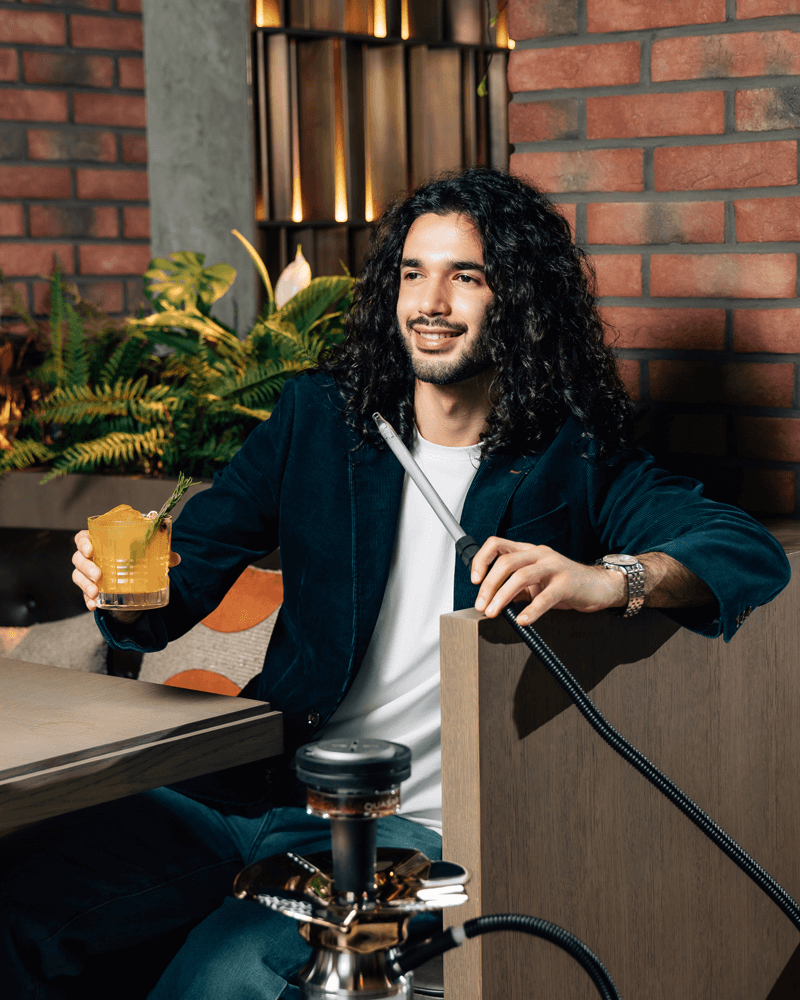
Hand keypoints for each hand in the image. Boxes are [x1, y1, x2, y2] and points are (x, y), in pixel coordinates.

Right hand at [72, 529, 180, 615]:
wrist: (133, 577)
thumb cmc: (136, 557)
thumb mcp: (149, 554)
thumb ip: (162, 554)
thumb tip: (175, 559)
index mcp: (100, 542)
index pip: (82, 538)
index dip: (83, 542)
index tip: (91, 549)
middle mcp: (90, 557)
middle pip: (78, 558)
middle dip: (86, 567)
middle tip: (99, 576)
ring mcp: (87, 574)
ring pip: (77, 576)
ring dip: (85, 584)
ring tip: (95, 593)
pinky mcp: (89, 589)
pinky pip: (83, 594)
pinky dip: (87, 600)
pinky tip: (93, 606)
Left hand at [470, 537, 625, 625]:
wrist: (600, 586)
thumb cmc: (566, 584)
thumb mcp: (536, 582)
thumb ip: (515, 587)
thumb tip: (490, 601)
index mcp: (529, 551)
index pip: (497, 544)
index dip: (481, 560)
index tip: (474, 581)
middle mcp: (540, 554)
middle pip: (505, 562)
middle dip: (488, 585)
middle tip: (482, 606)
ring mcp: (554, 566)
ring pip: (521, 576)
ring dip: (503, 596)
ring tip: (494, 612)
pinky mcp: (568, 583)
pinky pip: (546, 596)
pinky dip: (531, 610)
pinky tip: (523, 620)